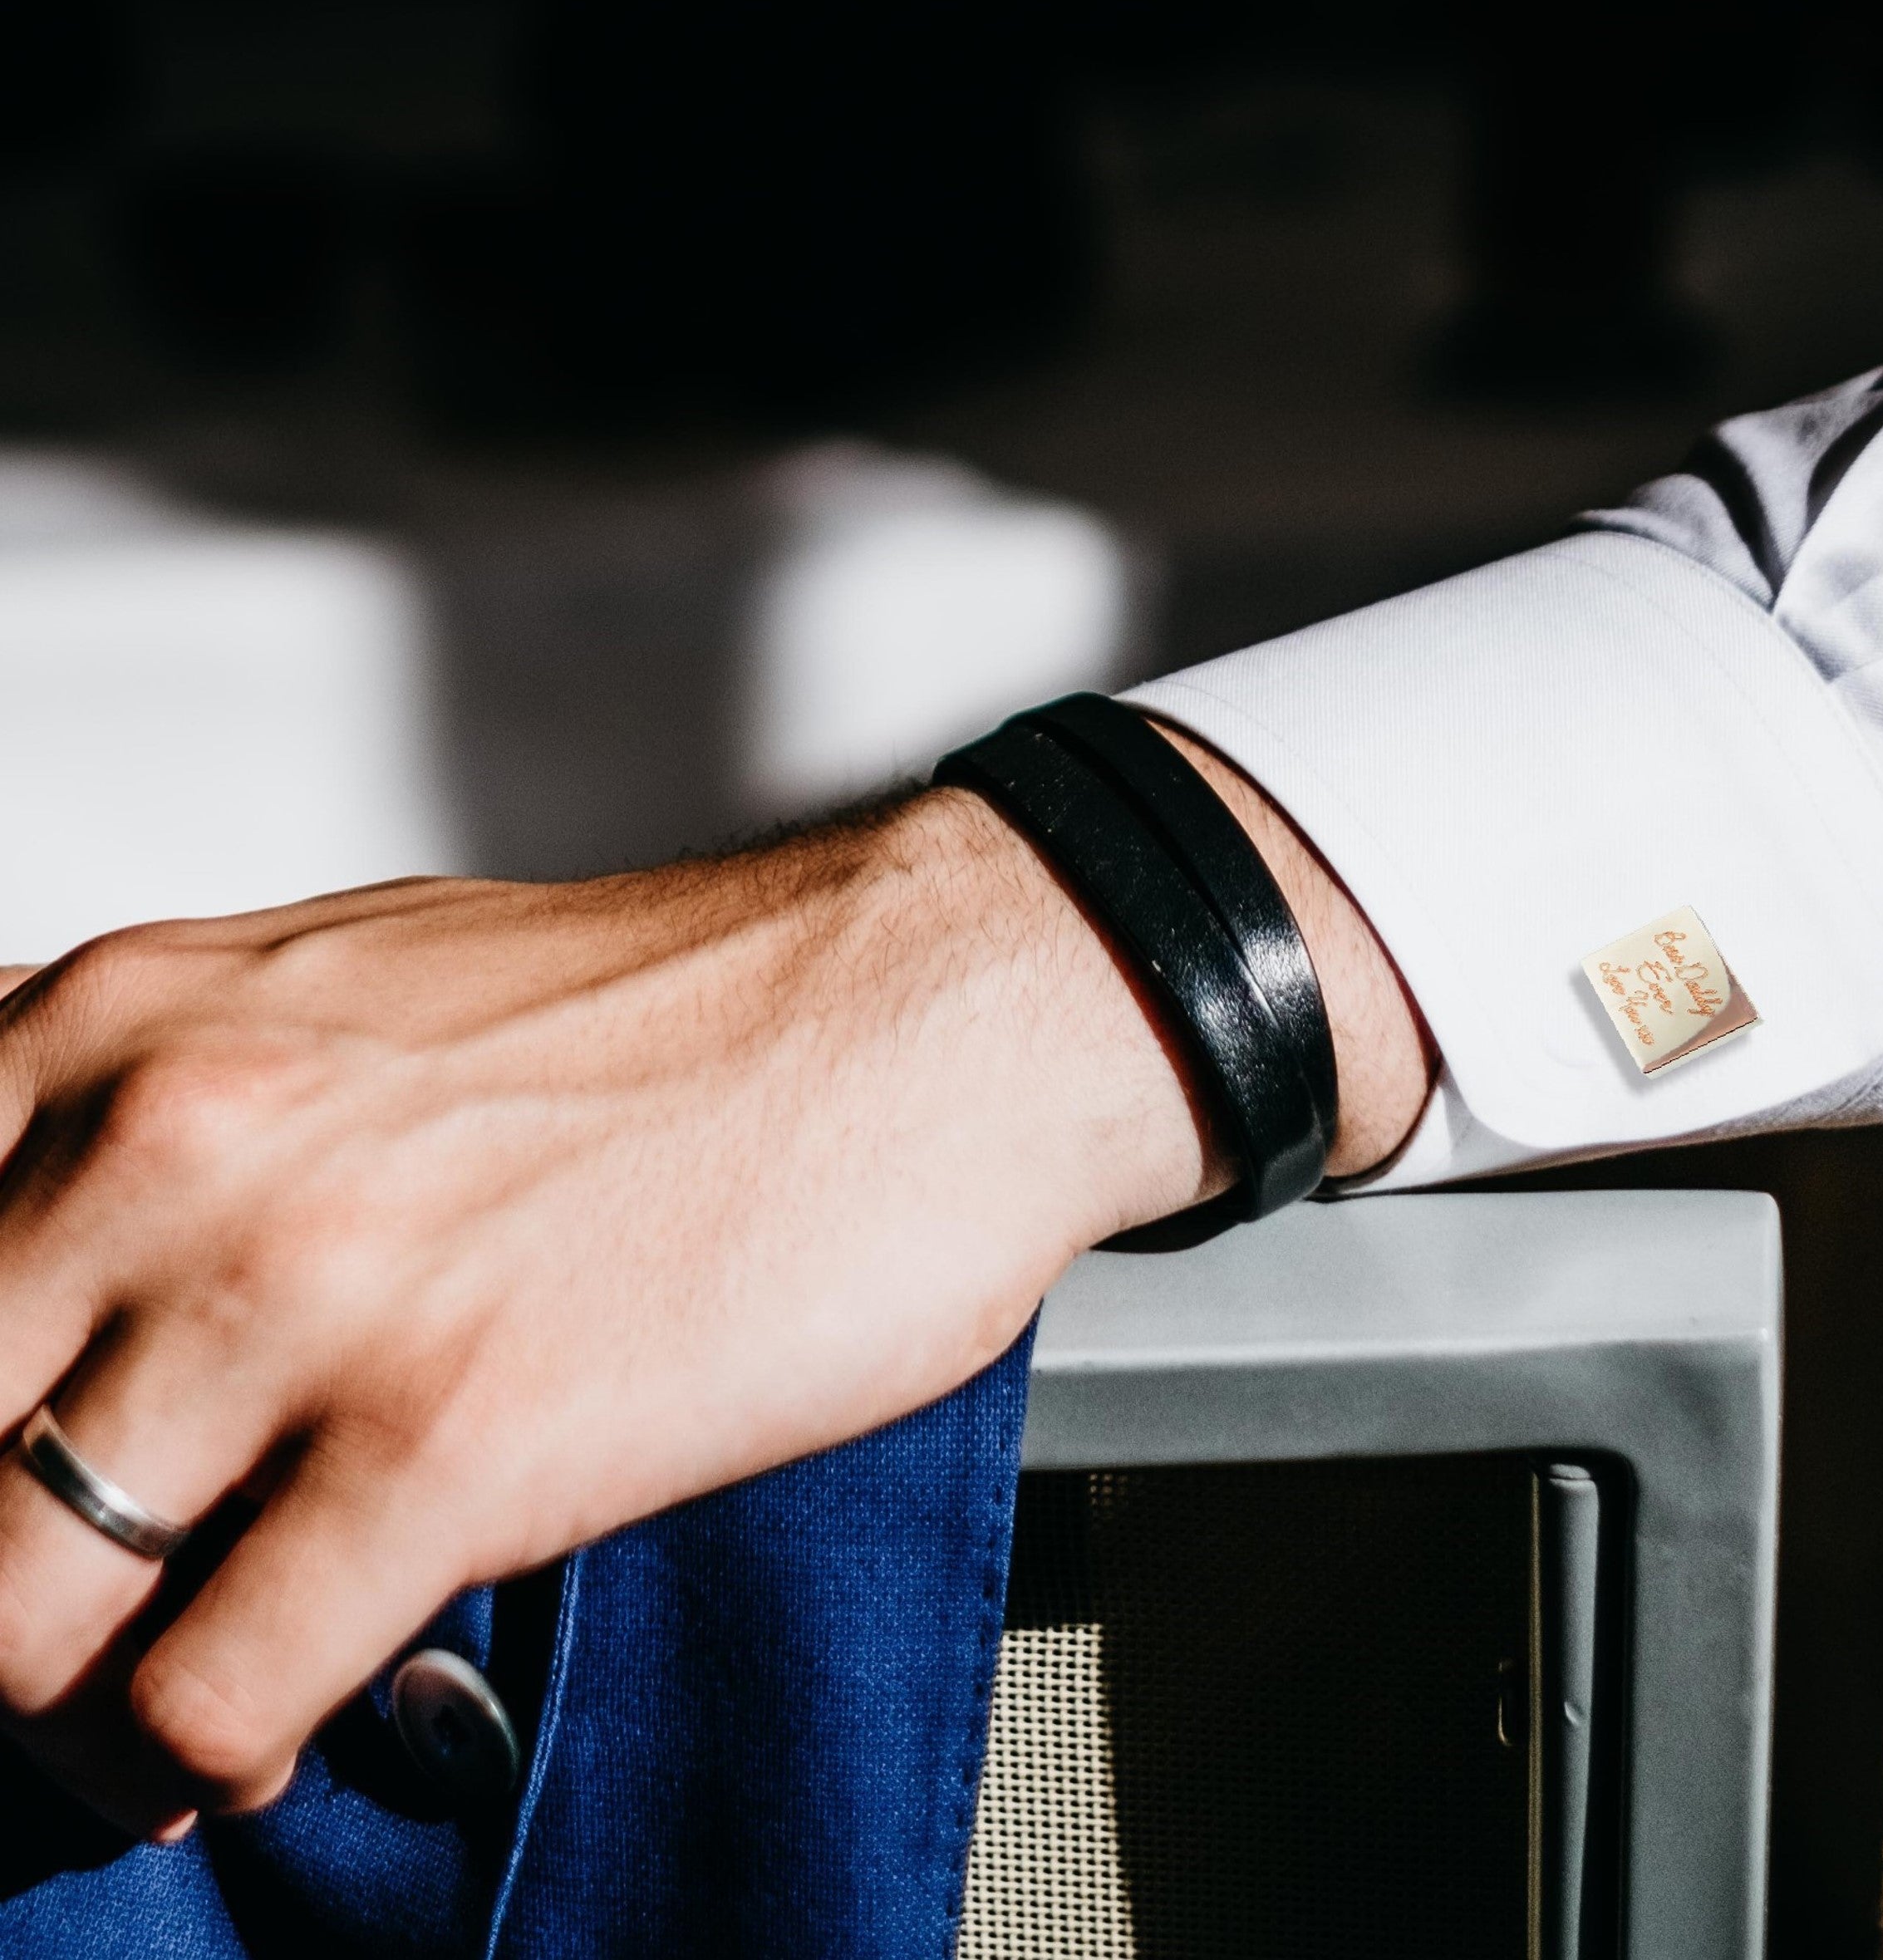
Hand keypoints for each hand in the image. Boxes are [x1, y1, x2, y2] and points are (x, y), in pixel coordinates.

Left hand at [0, 764, 1426, 1836]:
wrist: (922, 1015)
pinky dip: (215, 1748)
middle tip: (73, 1619)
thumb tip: (62, 1308)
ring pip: (11, 1619)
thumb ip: (166, 1130)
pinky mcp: (454, 1438)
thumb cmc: (682, 1013)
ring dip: (78, 1703)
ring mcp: (310, 1291)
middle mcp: (177, 1142)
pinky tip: (290, 1705)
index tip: (11, 1485)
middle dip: (2, 1583)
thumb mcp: (346, 1003)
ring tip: (166, 1697)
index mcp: (128, 1026)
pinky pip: (203, 1698)